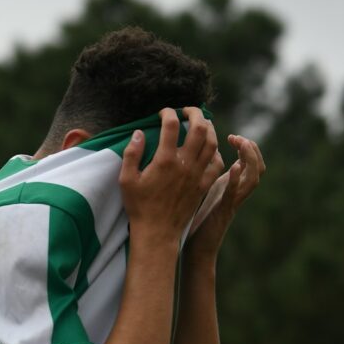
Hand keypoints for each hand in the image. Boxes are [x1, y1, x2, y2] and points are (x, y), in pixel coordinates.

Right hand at [119, 107, 220, 247]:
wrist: (158, 232)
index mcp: (165, 161)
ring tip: (201, 123)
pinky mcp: (204, 185)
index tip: (163, 113)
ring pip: (212, 143)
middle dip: (195, 113)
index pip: (171, 126)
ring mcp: (197, 175)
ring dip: (209, 129)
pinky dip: (215, 152)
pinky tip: (209, 149)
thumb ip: (132, 154)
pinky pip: (217, 164)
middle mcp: (184, 164)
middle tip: (188, 110)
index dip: (168, 113)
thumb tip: (139, 133)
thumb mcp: (126, 180)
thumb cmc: (139, 206)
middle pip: (199, 129)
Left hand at [187, 133, 265, 257]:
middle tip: (237, 138)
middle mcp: (236, 192)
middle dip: (252, 149)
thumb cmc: (194, 219)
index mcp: (231, 185)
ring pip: (253, 179)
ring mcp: (232, 202)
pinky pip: (234, 194)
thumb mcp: (200, 188)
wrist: (194, 247)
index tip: (231, 136)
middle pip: (259, 168)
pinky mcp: (223, 211)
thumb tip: (197, 150)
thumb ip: (204, 171)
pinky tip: (233, 167)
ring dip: (250, 159)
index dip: (246, 146)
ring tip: (241, 144)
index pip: (250, 162)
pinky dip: (235, 180)